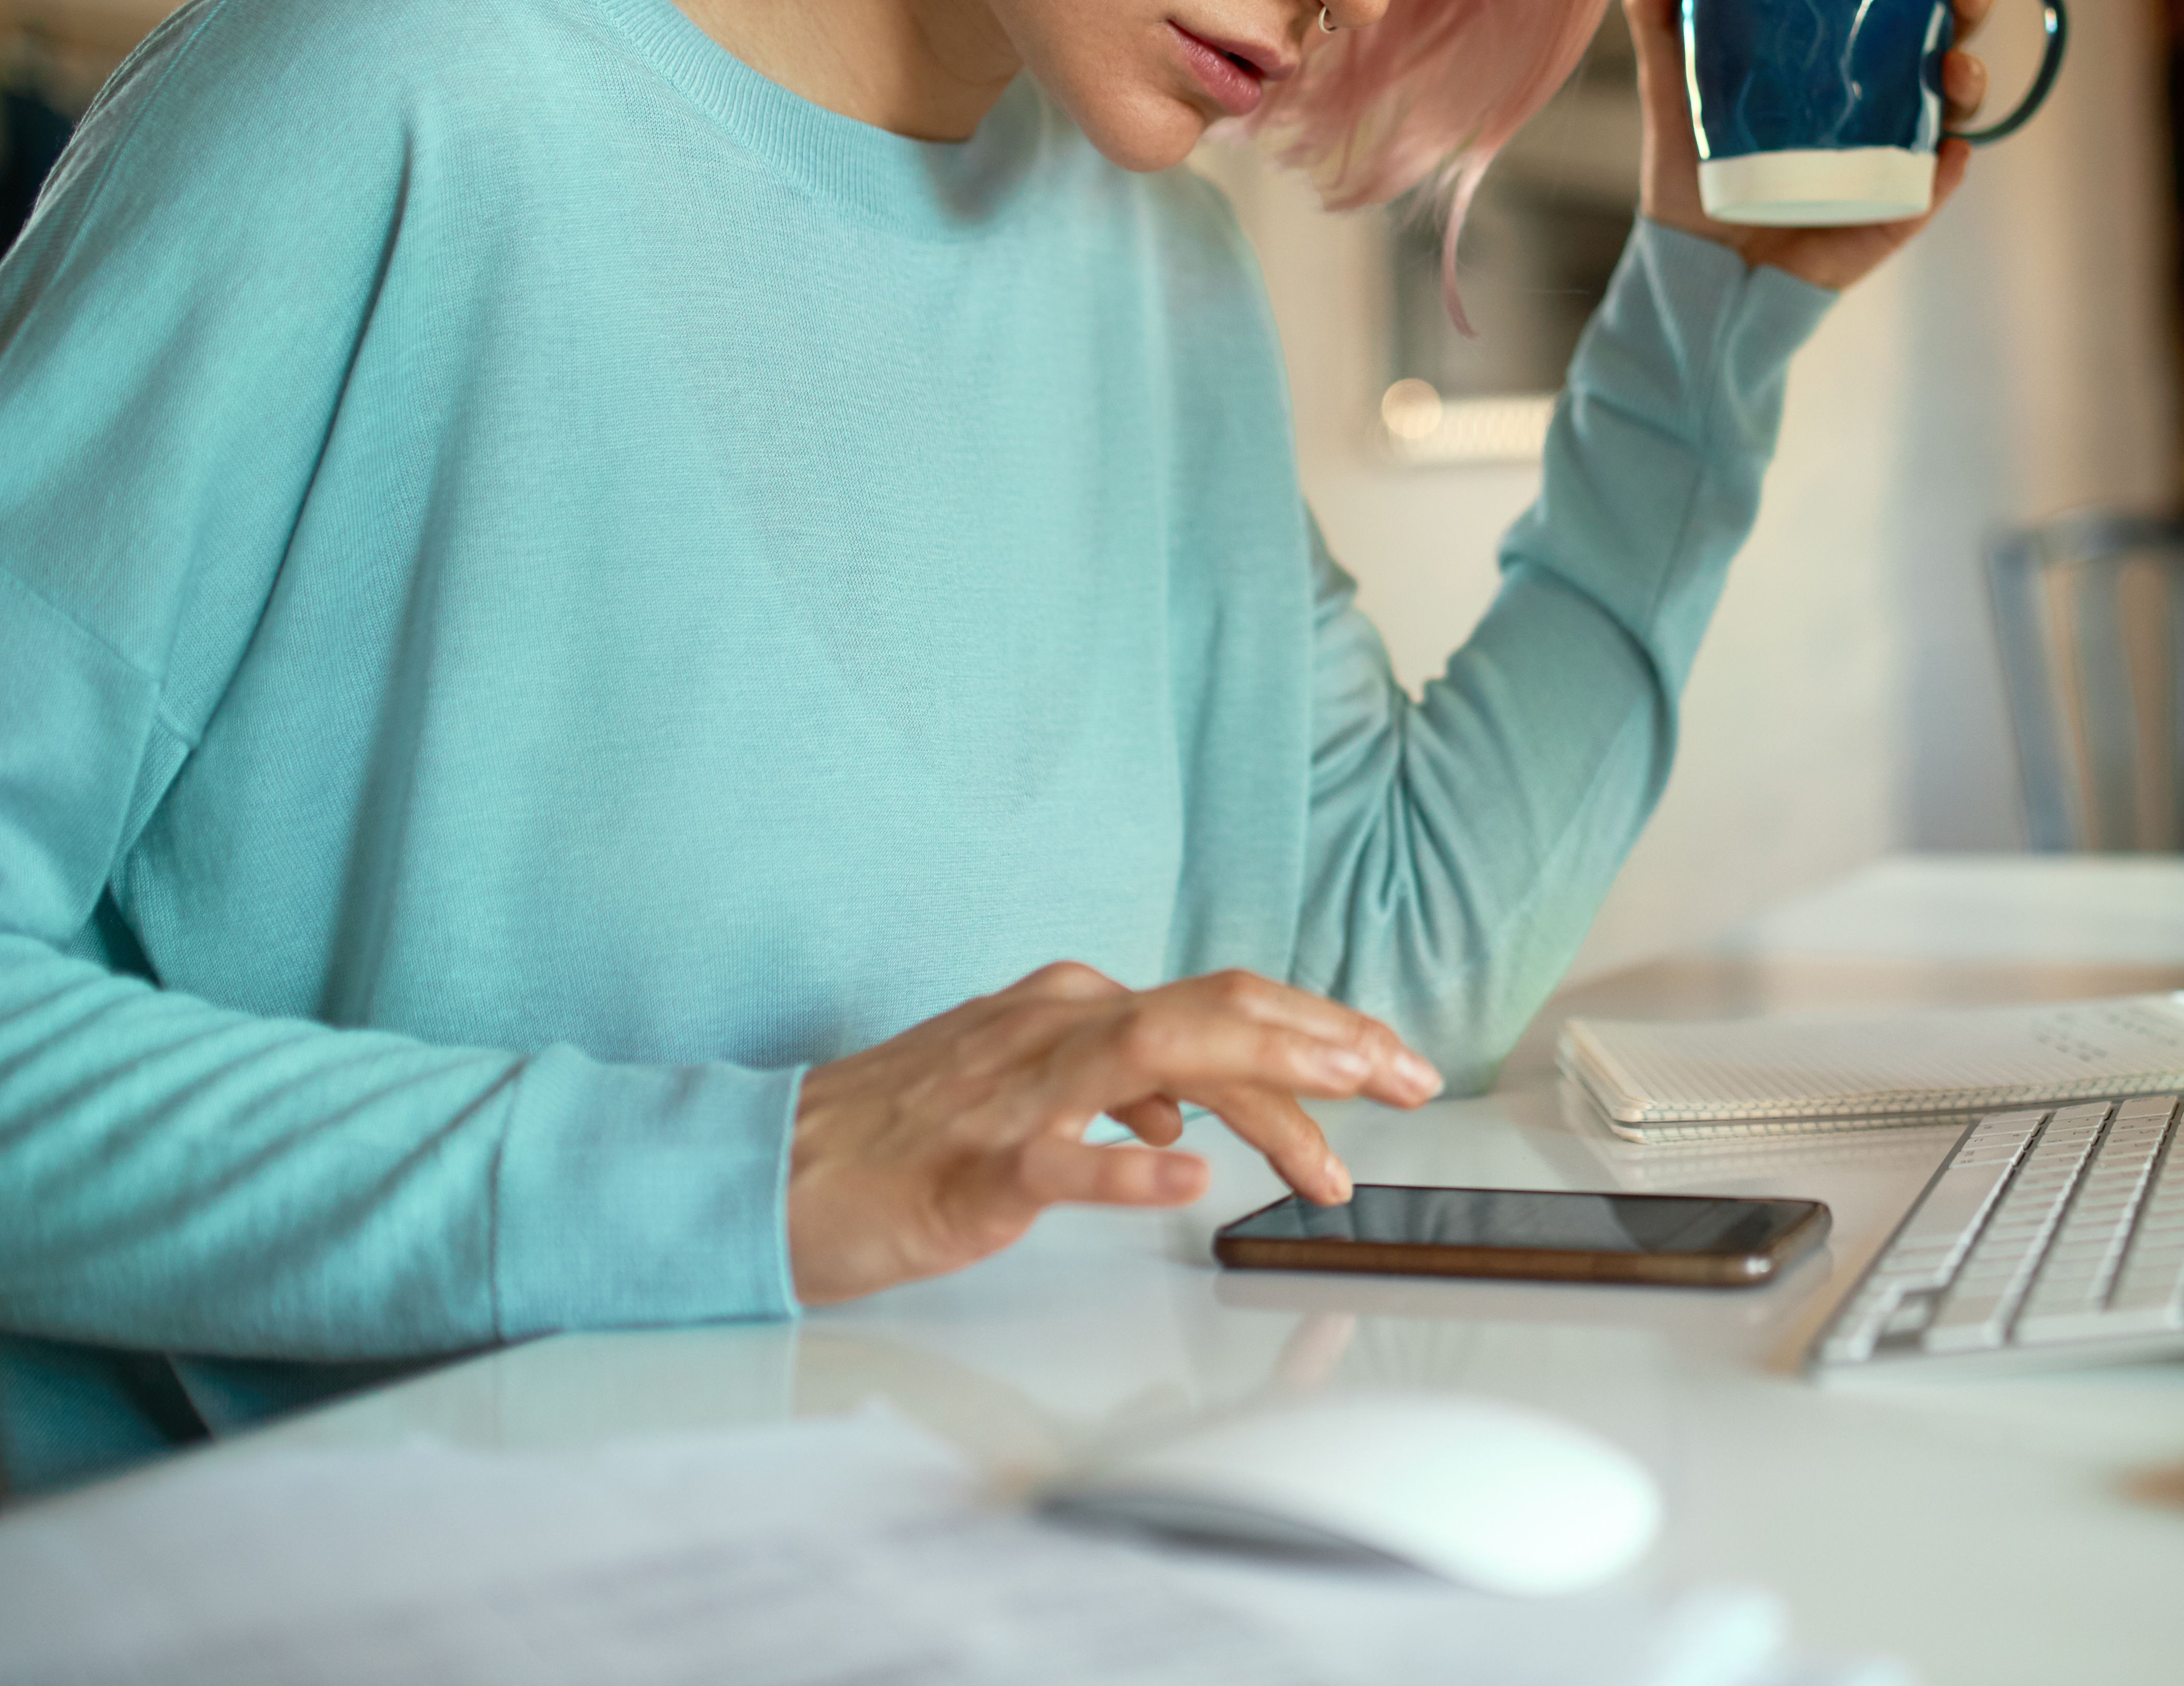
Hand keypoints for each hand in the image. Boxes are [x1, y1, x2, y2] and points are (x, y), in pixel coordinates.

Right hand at [785, 963, 1439, 1304]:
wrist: (774, 1171)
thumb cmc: (902, 1135)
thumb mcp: (1027, 1084)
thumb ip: (1116, 1087)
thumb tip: (1193, 1113)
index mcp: (1074, 1008)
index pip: (1225, 1006)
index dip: (1321, 1030)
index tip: (1392, 1062)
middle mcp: (1055, 1027)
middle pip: (1216, 1014)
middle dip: (1326, 1043)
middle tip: (1409, 1080)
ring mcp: (1012, 1093)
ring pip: (1156, 1058)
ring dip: (1260, 1085)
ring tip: (1335, 1120)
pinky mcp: (970, 1168)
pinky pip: (1059, 1158)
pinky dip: (1126, 1163)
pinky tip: (1186, 1178)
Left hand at [1632, 0, 1999, 292]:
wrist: (1693, 263)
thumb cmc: (1693, 166)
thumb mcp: (1673, 80)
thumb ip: (1661, 10)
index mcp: (1847, 41)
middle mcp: (1883, 87)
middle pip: (1950, 27)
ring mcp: (1896, 148)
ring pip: (1959, 101)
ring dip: (1972, 76)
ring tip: (1956, 66)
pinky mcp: (1895, 208)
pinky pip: (1937, 184)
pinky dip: (1950, 167)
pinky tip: (1951, 151)